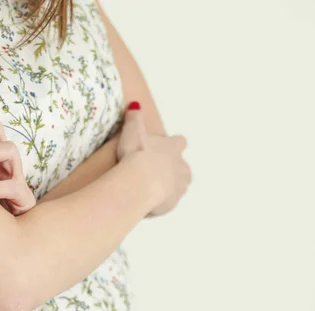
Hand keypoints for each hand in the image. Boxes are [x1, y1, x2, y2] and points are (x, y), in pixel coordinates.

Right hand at [116, 102, 191, 216]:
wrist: (139, 183)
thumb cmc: (136, 155)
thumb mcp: (132, 131)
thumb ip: (134, 118)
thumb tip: (135, 105)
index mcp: (173, 148)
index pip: (179, 142)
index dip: (172, 145)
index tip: (162, 149)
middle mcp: (181, 166)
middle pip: (182, 166)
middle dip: (171, 168)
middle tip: (152, 171)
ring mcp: (179, 186)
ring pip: (179, 185)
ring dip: (168, 185)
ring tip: (150, 188)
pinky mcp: (174, 202)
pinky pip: (168, 201)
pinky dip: (160, 201)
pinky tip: (147, 201)